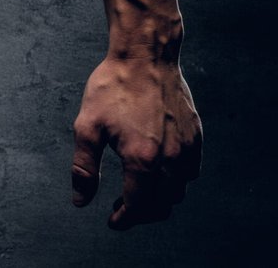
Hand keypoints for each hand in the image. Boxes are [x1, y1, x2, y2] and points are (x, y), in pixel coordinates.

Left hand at [70, 55, 202, 228]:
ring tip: (139, 191)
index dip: (125, 219)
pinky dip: (176, 181)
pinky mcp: (196, 137)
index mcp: (142, 159)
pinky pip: (191, 172)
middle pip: (162, 205)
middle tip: (123, 208)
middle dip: (141, 213)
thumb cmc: (113, 87)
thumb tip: (81, 200)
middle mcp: (171, 159)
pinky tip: (159, 172)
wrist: (145, 56)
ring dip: (160, 199)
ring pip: (179, 191)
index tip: (113, 221)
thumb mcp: (87, 126)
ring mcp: (188, 148)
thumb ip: (83, 168)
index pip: (138, 206)